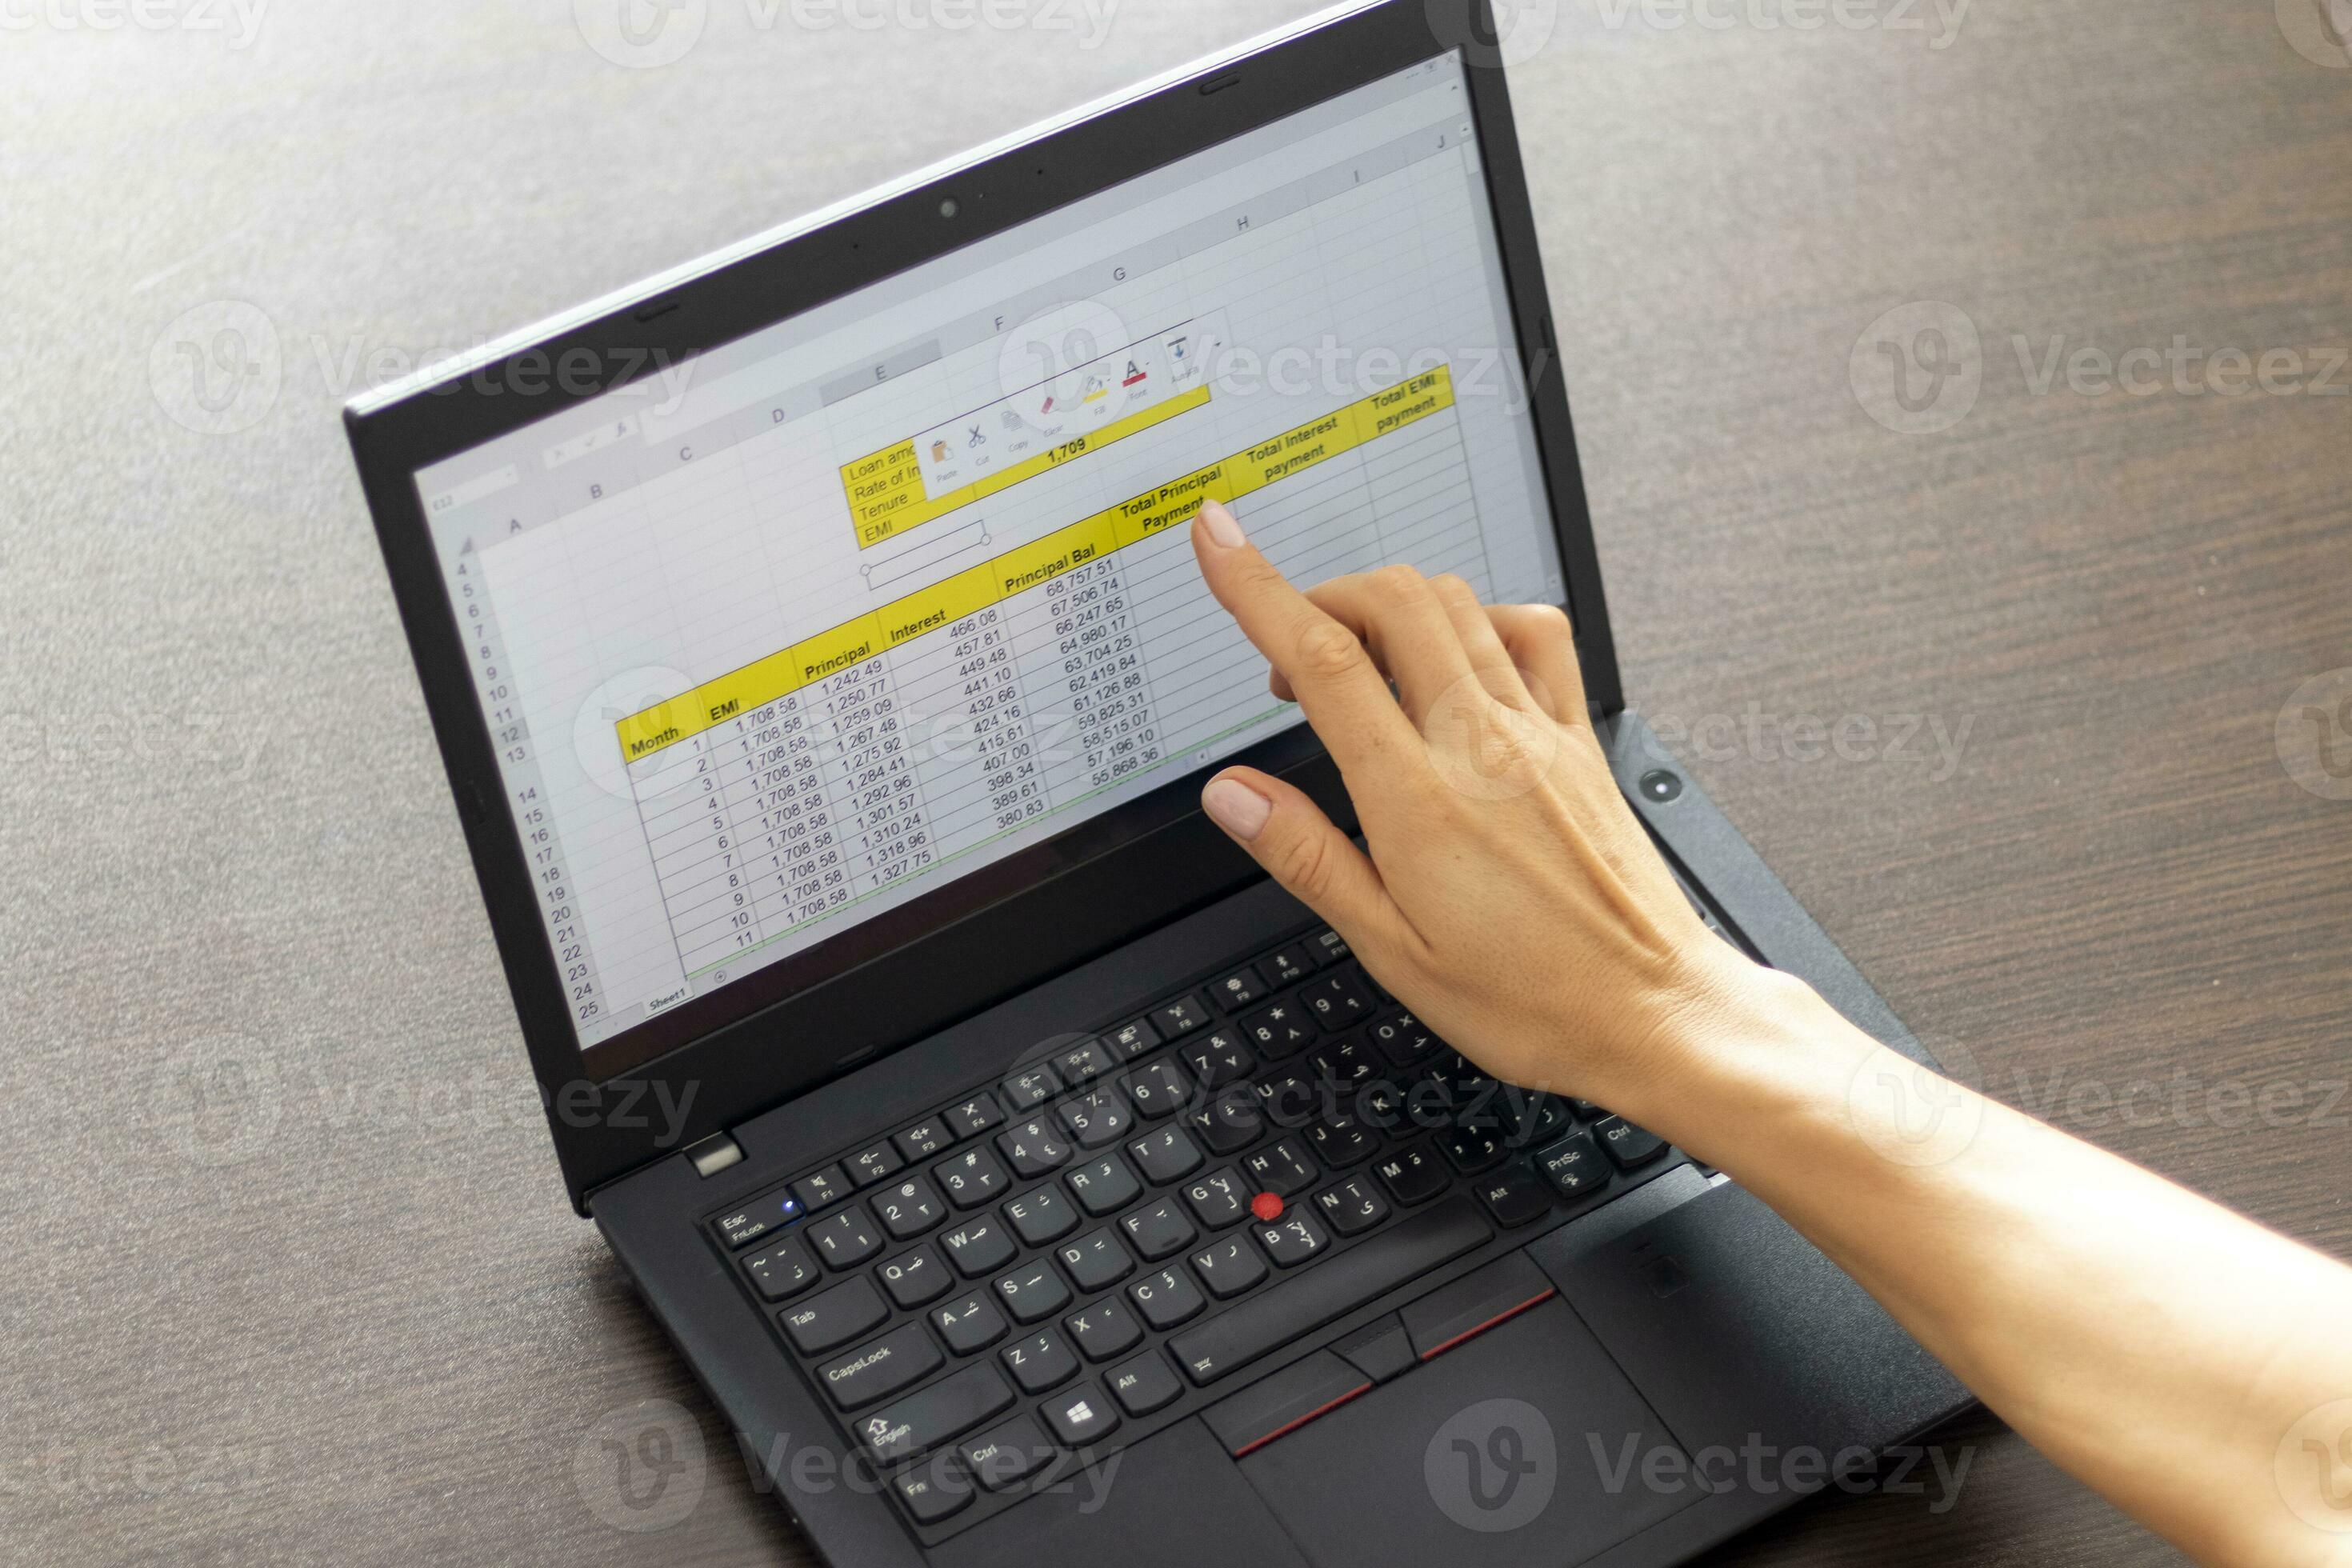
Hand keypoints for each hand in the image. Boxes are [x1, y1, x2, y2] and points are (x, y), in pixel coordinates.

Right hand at [1188, 498, 1784, 1116]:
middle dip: (1322, 595)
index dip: (1258, 588)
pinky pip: (1537, 633)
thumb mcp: (1392, 949)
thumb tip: (1232, 795)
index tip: (1220, 541)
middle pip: (1391, 603)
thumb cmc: (1530, 999)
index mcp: (1420, 800)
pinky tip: (1462, 651)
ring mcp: (1540, 732)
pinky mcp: (1582, 738)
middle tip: (1286, 650)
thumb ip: (1307, 856)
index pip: (1323, 661)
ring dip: (1390, 602)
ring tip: (1359, 656)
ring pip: (1457, 604)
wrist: (1655, 1012)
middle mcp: (1482, 745)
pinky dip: (1482, 615)